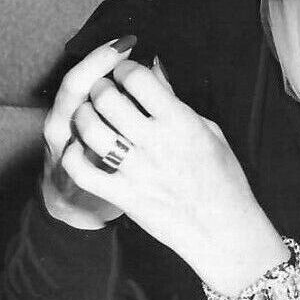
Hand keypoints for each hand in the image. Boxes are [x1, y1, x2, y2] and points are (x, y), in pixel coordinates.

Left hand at [53, 45, 289, 292]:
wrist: (224, 230)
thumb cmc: (223, 179)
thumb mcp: (209, 132)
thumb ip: (176, 100)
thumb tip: (154, 70)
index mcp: (182, 122)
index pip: (139, 78)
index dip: (125, 68)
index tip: (125, 72)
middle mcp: (157, 142)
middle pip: (108, 98)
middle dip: (101, 87)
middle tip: (104, 90)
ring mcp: (137, 170)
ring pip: (90, 128)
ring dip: (84, 115)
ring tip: (90, 114)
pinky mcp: (123, 195)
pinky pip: (82, 169)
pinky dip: (75, 154)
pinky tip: (83, 148)